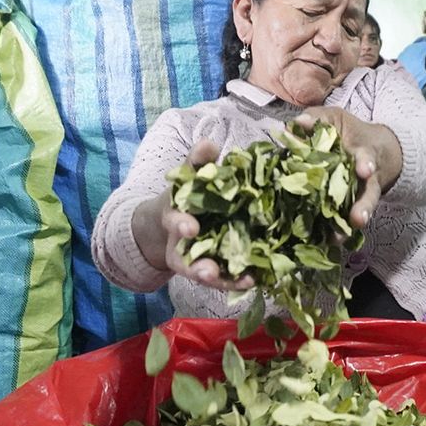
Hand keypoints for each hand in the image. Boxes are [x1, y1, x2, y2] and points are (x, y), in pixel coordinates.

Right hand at [133, 140, 254, 290]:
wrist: (172, 225)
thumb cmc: (188, 195)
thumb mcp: (190, 175)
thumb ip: (198, 161)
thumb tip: (209, 143)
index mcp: (175, 214)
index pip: (175, 218)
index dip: (181, 223)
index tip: (190, 228)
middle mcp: (182, 241)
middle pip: (185, 254)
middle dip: (195, 261)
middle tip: (207, 266)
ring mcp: (195, 258)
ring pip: (200, 272)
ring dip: (213, 277)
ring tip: (231, 279)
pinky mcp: (211, 270)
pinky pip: (222, 279)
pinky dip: (234, 282)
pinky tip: (252, 281)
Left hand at [294, 107, 402, 228]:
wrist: (369, 149)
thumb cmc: (346, 132)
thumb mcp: (334, 118)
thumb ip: (316, 118)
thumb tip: (295, 125)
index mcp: (362, 153)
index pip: (365, 157)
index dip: (365, 163)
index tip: (365, 170)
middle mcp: (365, 177)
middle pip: (368, 192)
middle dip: (363, 204)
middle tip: (359, 217)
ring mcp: (358, 194)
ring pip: (359, 211)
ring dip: (351, 224)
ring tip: (340, 238)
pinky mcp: (348, 206)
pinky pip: (344, 221)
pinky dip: (337, 232)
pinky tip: (329, 242)